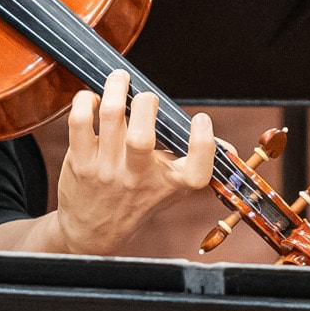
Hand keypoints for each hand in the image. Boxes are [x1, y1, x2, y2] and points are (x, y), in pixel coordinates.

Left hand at [50, 70, 214, 255]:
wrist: (93, 231)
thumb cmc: (138, 199)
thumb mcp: (172, 188)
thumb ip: (197, 163)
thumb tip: (229, 149)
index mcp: (171, 183)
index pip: (197, 170)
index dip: (203, 142)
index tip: (200, 120)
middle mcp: (139, 178)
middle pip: (142, 137)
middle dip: (147, 102)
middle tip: (146, 96)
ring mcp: (107, 170)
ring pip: (111, 117)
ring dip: (116, 88)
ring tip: (120, 79)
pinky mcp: (80, 162)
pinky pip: (80, 121)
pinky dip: (86, 100)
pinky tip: (93, 99)